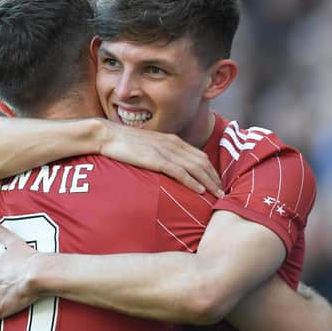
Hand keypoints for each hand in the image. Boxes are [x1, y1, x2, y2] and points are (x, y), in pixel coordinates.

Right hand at [99, 120, 223, 197]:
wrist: (108, 135)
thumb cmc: (124, 143)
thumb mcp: (148, 146)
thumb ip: (160, 154)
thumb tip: (166, 168)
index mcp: (172, 140)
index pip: (199, 155)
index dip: (211, 170)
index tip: (217, 182)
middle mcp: (173, 144)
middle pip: (202, 162)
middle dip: (215, 178)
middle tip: (223, 192)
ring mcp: (165, 151)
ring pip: (195, 167)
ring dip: (209, 182)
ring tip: (218, 194)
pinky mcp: (156, 159)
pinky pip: (180, 171)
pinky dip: (192, 181)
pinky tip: (200, 190)